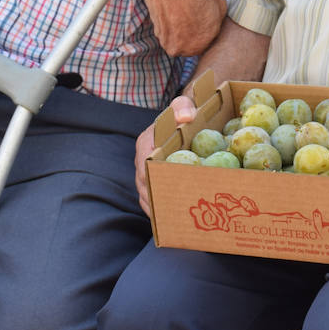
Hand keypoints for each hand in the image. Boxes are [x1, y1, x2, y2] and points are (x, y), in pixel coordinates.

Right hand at [135, 93, 197, 216]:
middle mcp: (142, 159)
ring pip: (145, 194)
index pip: (143, 165)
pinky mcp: (153, 178)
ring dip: (155, 209)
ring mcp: (146, 171)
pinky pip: (152, 196)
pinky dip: (159, 208)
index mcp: (145, 143)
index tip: (161, 196)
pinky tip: (172, 220)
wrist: (182, 116)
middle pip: (143, 185)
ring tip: (168, 224)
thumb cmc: (183, 111)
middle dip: (153, 201)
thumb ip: (183, 107)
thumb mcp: (183, 105)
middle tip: (167, 217)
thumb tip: (186, 117)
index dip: (151, 181)